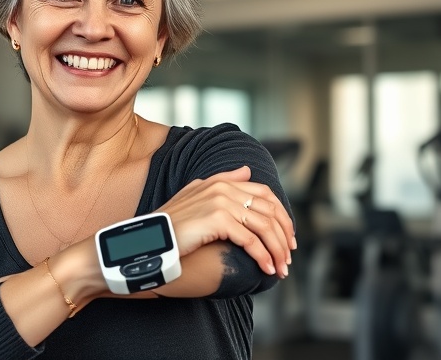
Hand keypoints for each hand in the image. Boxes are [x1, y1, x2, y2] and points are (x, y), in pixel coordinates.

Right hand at [157, 166, 294, 277]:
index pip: (265, 193)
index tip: (287, 237)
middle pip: (269, 211)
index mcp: (221, 182)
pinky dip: (262, 256)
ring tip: (280, 269)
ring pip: (264, 227)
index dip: (282, 215)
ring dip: (277, 250)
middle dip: (284, 236)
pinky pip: (250, 240)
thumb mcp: (195, 194)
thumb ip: (222, 180)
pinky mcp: (218, 220)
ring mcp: (221, 203)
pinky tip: (266, 268)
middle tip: (287, 257)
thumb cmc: (172, 221)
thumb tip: (247, 171)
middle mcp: (224, 188)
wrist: (153, 236)